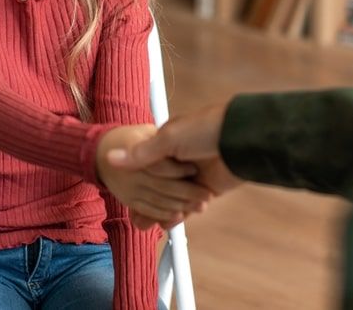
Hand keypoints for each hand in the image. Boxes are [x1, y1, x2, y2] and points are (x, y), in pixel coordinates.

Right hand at [96, 125, 212, 224]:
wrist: (241, 140)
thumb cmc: (206, 130)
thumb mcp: (169, 138)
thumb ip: (142, 153)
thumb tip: (110, 158)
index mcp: (168, 143)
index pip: (146, 164)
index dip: (135, 179)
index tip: (124, 191)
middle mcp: (180, 160)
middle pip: (158, 184)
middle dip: (146, 199)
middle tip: (134, 214)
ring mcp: (193, 176)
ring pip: (172, 197)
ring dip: (161, 210)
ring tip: (146, 223)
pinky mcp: (207, 190)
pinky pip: (188, 206)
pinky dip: (177, 214)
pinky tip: (166, 222)